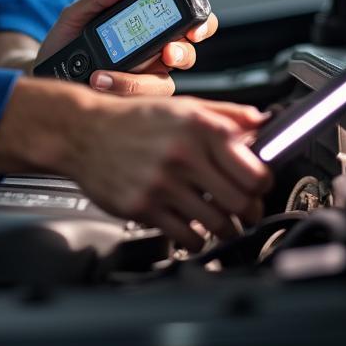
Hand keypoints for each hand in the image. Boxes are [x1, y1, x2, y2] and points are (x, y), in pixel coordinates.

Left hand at [35, 0, 217, 95]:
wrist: (42, 73)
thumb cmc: (65, 42)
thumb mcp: (76, 15)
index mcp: (146, 29)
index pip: (185, 23)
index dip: (200, 24)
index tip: (193, 28)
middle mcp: (152, 55)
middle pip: (186, 55)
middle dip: (183, 53)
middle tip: (167, 53)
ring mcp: (142, 81)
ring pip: (162, 85)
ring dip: (136, 81)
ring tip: (101, 76)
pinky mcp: (128, 102)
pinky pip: (138, 103)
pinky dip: (119, 93)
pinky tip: (98, 85)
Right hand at [72, 94, 271, 249]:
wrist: (82, 131)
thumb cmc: (132, 119)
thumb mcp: (181, 106)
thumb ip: (224, 114)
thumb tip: (261, 122)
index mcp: (197, 127)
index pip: (254, 170)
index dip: (263, 183)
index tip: (258, 186)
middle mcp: (182, 154)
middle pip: (241, 202)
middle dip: (248, 211)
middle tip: (243, 210)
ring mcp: (161, 183)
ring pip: (218, 224)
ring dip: (225, 228)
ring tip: (220, 222)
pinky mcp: (143, 206)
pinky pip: (187, 237)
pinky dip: (196, 240)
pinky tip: (192, 229)